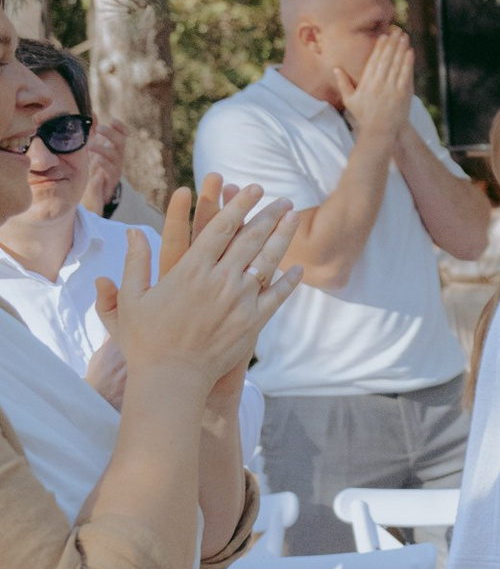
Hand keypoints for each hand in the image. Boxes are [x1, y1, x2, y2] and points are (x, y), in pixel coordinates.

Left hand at [79, 116, 127, 213]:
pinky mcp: (110, 181)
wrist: (95, 194)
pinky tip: (97, 160)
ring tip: (90, 145)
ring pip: (115, 156)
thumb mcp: (93, 147)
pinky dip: (104, 164)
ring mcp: (115, 169)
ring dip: (103, 149)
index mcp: (115, 148)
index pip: (123, 135)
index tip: (112, 120)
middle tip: (101, 129)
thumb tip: (92, 113)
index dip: (120, 127)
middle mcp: (118, 157)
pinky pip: (111, 171)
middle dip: (112, 134)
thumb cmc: (94, 167)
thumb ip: (93, 132)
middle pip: (121, 143)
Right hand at [102, 185, 299, 390]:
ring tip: (294, 219)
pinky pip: (276, 296)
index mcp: (191, 269)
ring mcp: (240, 301)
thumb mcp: (131, 300)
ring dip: (283, 237)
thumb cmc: (145, 341)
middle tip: (282, 200)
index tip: (254, 189)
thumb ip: (134, 263)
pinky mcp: (253, 323)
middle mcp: (220, 280)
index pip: (222, 228)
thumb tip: (133, 232)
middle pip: (251, 239)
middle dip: (268, 215)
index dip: (240, 205)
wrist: (172, 379)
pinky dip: (289, 281)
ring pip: (268, 261)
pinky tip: (297, 269)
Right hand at [345, 27, 415, 144]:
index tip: (383, 36)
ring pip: (397, 65)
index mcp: (366, 83)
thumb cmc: (364, 116)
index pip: (374, 61)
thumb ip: (343, 83)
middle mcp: (379, 84)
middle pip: (387, 59)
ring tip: (404, 37)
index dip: (380, 47)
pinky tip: (410, 52)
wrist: (379, 132)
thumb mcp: (350, 100)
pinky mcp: (402, 94)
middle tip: (397, 31)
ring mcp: (391, 89)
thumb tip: (335, 68)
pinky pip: (405, 75)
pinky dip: (408, 63)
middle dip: (392, 44)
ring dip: (401, 49)